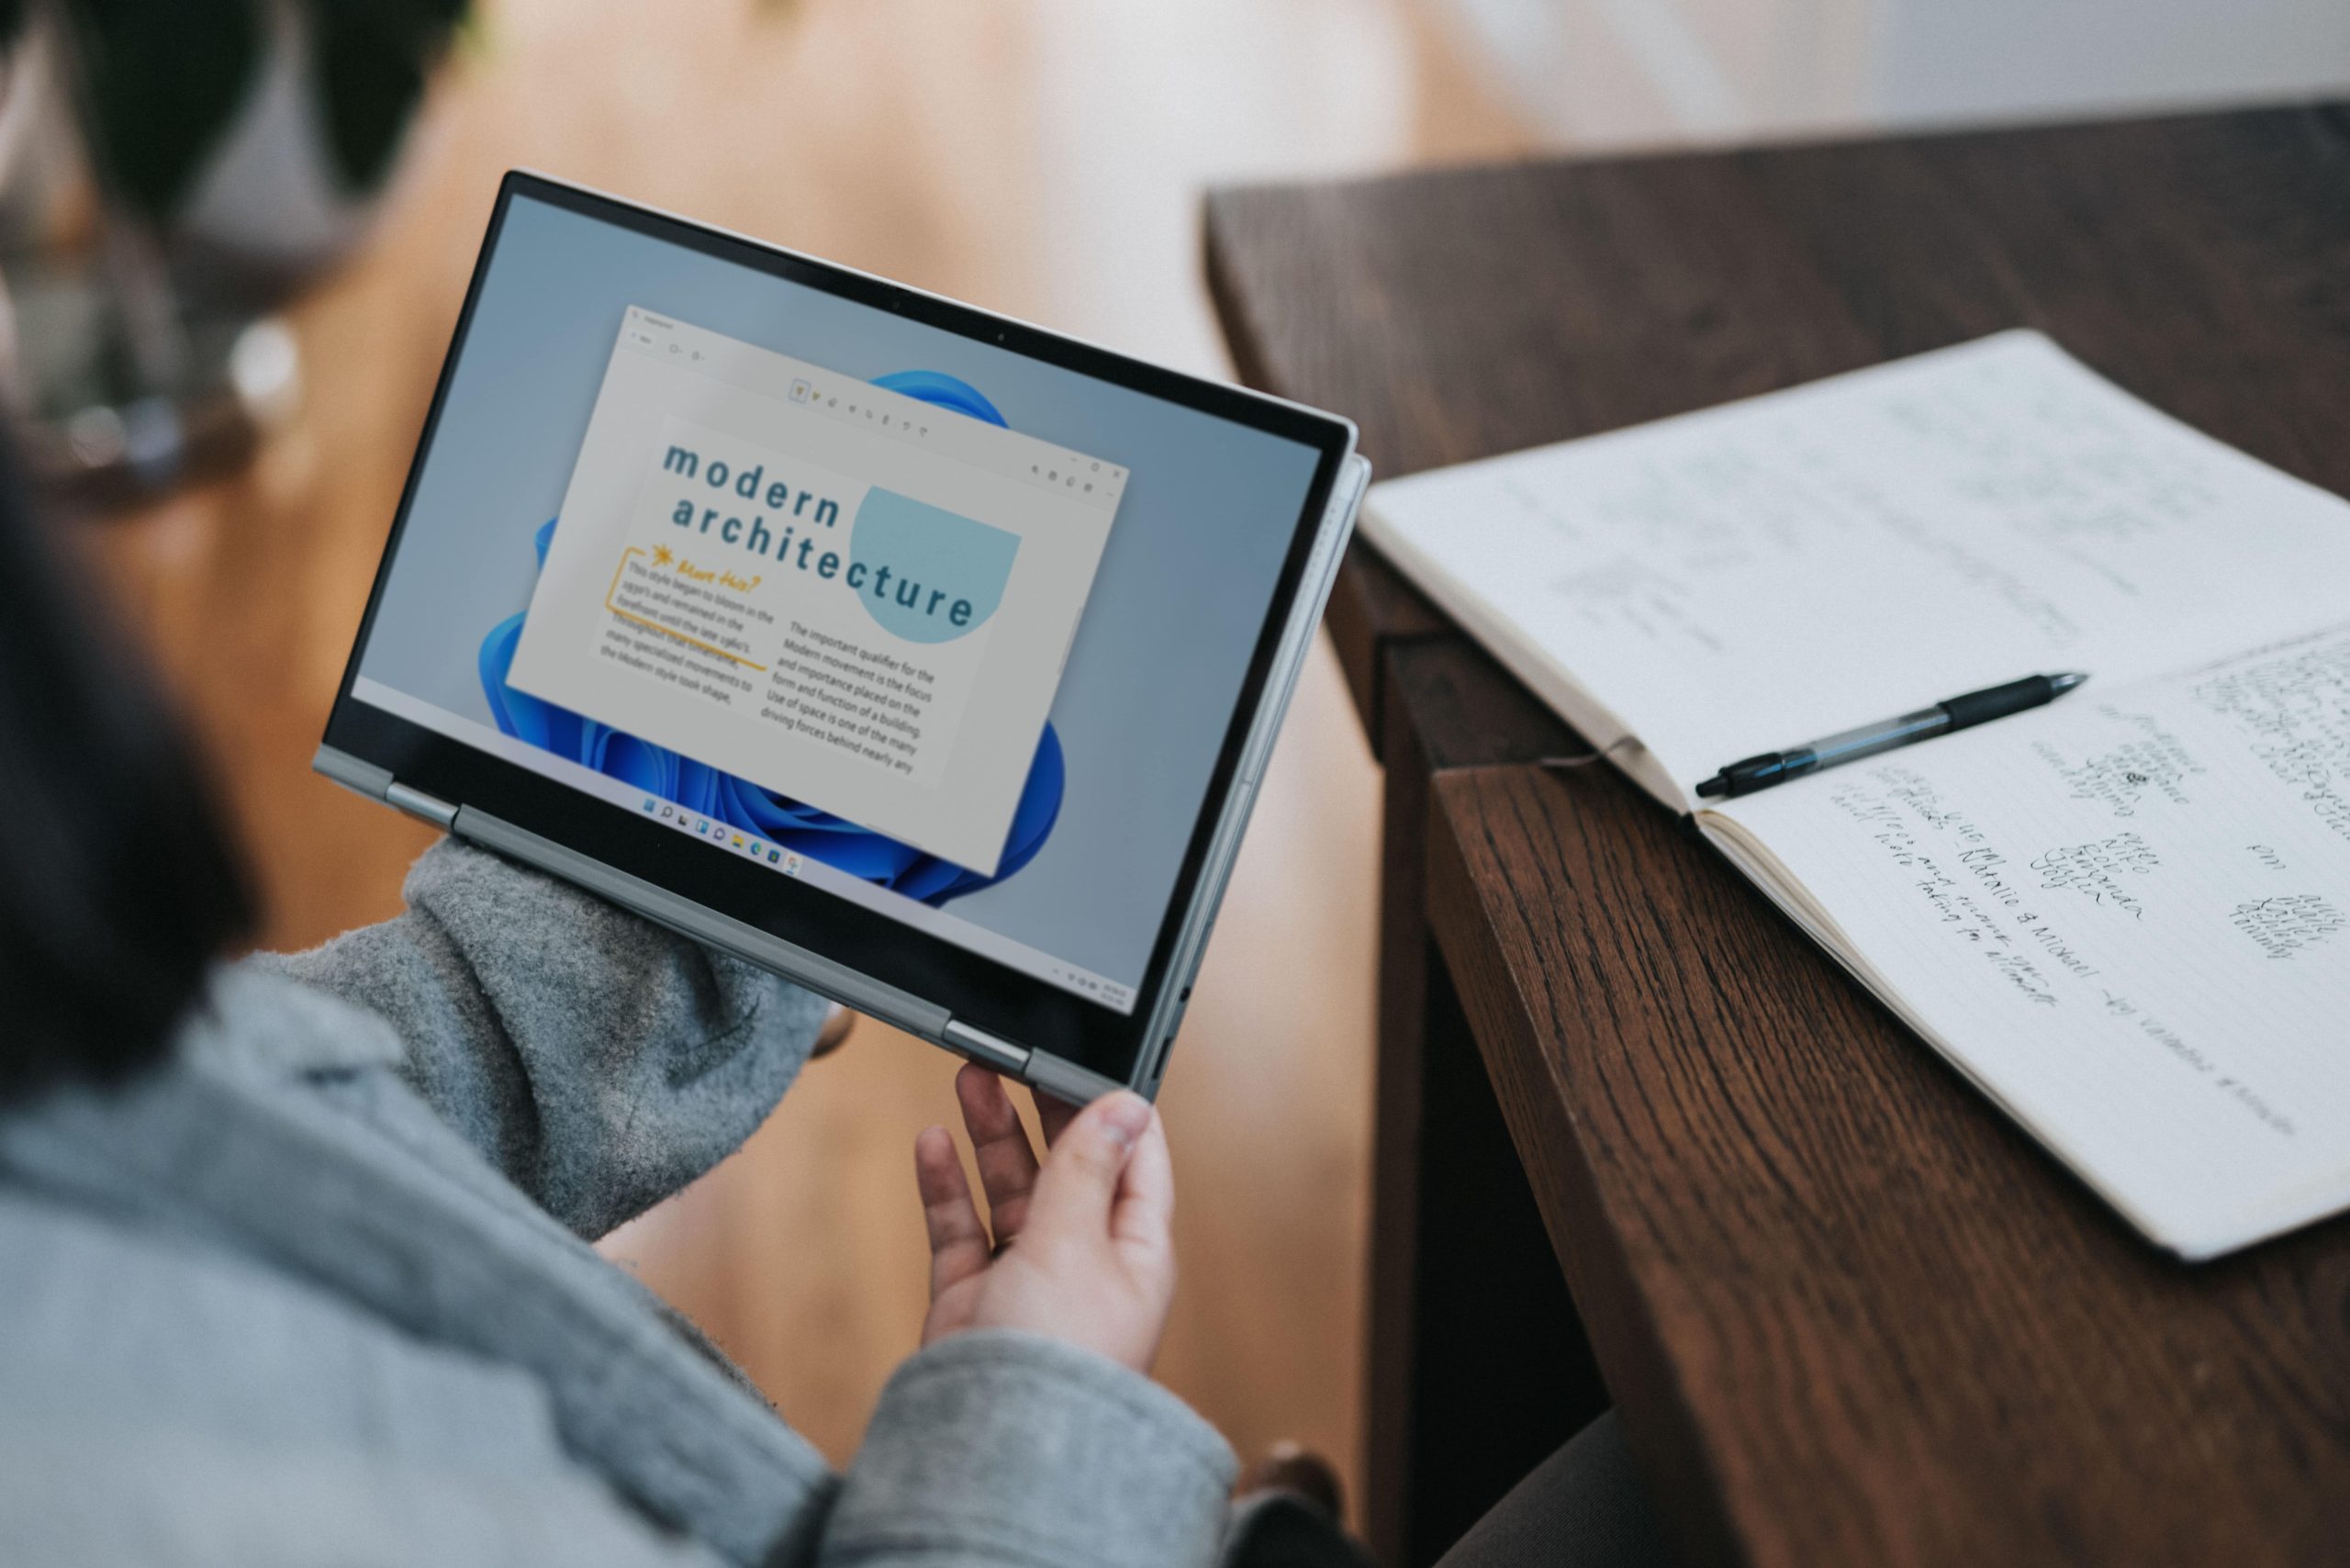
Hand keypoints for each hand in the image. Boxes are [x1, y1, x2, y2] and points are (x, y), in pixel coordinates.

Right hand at [913, 1063, 1175, 1373]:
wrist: (994, 1448)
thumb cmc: (1057, 1361)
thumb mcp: (1076, 1242)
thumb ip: (1086, 1169)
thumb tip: (1124, 1106)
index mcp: (1135, 1252)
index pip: (1137, 1162)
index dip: (1115, 1108)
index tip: (1090, 1055)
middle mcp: (1085, 1264)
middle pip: (1069, 1167)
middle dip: (1042, 1110)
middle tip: (1018, 1055)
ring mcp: (1027, 1281)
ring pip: (1010, 1189)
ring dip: (991, 1134)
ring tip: (969, 1075)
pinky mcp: (974, 1300)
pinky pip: (960, 1227)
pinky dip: (946, 1185)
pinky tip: (933, 1143)